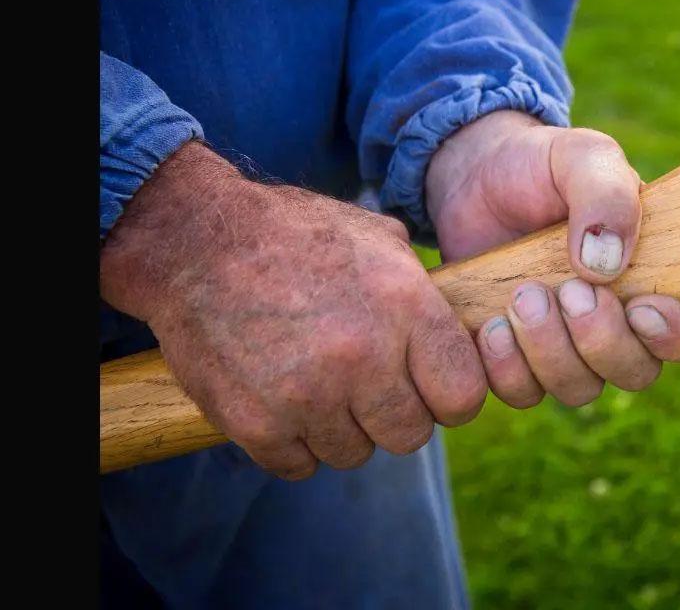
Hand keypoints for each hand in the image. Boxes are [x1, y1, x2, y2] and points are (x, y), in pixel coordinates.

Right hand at [100, 143, 486, 479]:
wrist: (194, 242)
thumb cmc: (294, 235)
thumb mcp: (376, 239)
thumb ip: (422, 291)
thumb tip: (461, 328)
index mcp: (405, 307)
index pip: (464, 396)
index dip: (450, 395)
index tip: (430, 386)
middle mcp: (363, 356)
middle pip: (412, 436)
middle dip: (395, 415)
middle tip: (367, 387)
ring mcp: (308, 395)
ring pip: (355, 453)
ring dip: (341, 429)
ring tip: (317, 383)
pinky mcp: (257, 424)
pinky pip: (300, 465)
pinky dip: (293, 443)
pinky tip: (283, 400)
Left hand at [425, 111, 679, 407]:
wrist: (474, 178)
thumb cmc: (543, 166)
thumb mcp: (582, 157)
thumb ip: (606, 193)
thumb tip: (607, 263)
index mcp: (660, 277)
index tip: (642, 308)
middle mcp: (622, 324)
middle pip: (638, 372)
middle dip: (601, 340)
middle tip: (567, 290)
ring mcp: (570, 348)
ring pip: (579, 389)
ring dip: (550, 352)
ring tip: (521, 296)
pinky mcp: (518, 360)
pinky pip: (523, 393)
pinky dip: (506, 367)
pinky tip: (491, 325)